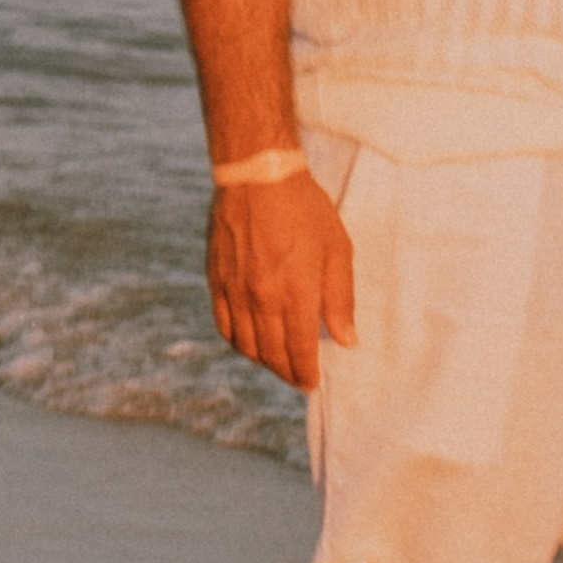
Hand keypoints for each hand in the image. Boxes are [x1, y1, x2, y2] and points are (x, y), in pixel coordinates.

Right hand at [205, 171, 355, 390]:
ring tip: (277, 365)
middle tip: (298, 379)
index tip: (312, 384)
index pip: (298, 350)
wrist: (257, 177)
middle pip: (271, 353)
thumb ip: (340, 299)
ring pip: (245, 345)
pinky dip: (237, 342)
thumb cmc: (305, 210)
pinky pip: (224, 325)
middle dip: (286, 373)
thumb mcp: (337, 250)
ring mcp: (234, 291)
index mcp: (294, 293)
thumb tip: (345, 340)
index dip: (305, 373)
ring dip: (263, 362)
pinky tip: (249, 343)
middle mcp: (260, 298)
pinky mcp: (216, 280)